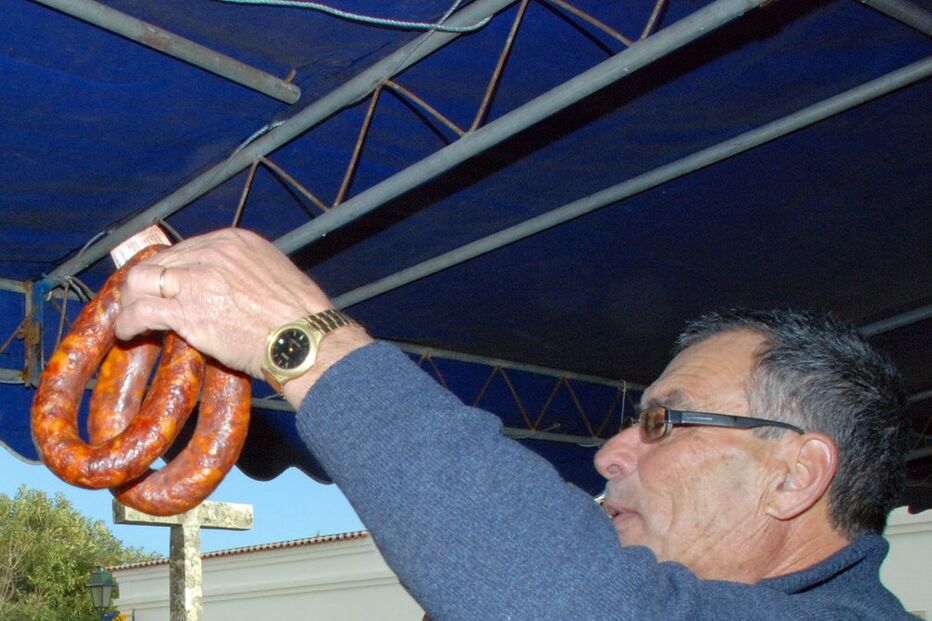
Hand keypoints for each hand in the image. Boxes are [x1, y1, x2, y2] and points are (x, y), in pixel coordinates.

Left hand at [115, 228, 371, 403]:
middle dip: (144, 284)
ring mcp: (196, 280)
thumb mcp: (273, 273)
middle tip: (140, 302)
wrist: (303, 337)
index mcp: (233, 241)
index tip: (163, 285)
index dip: (167, 269)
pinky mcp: (186, 311)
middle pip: (158, 262)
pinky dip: (129, 322)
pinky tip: (129, 333)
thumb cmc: (299, 315)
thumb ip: (243, 272)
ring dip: (130, 301)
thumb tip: (227, 287)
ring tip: (129, 318)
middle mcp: (211, 253)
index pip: (183, 249)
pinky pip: (141, 311)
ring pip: (141, 281)